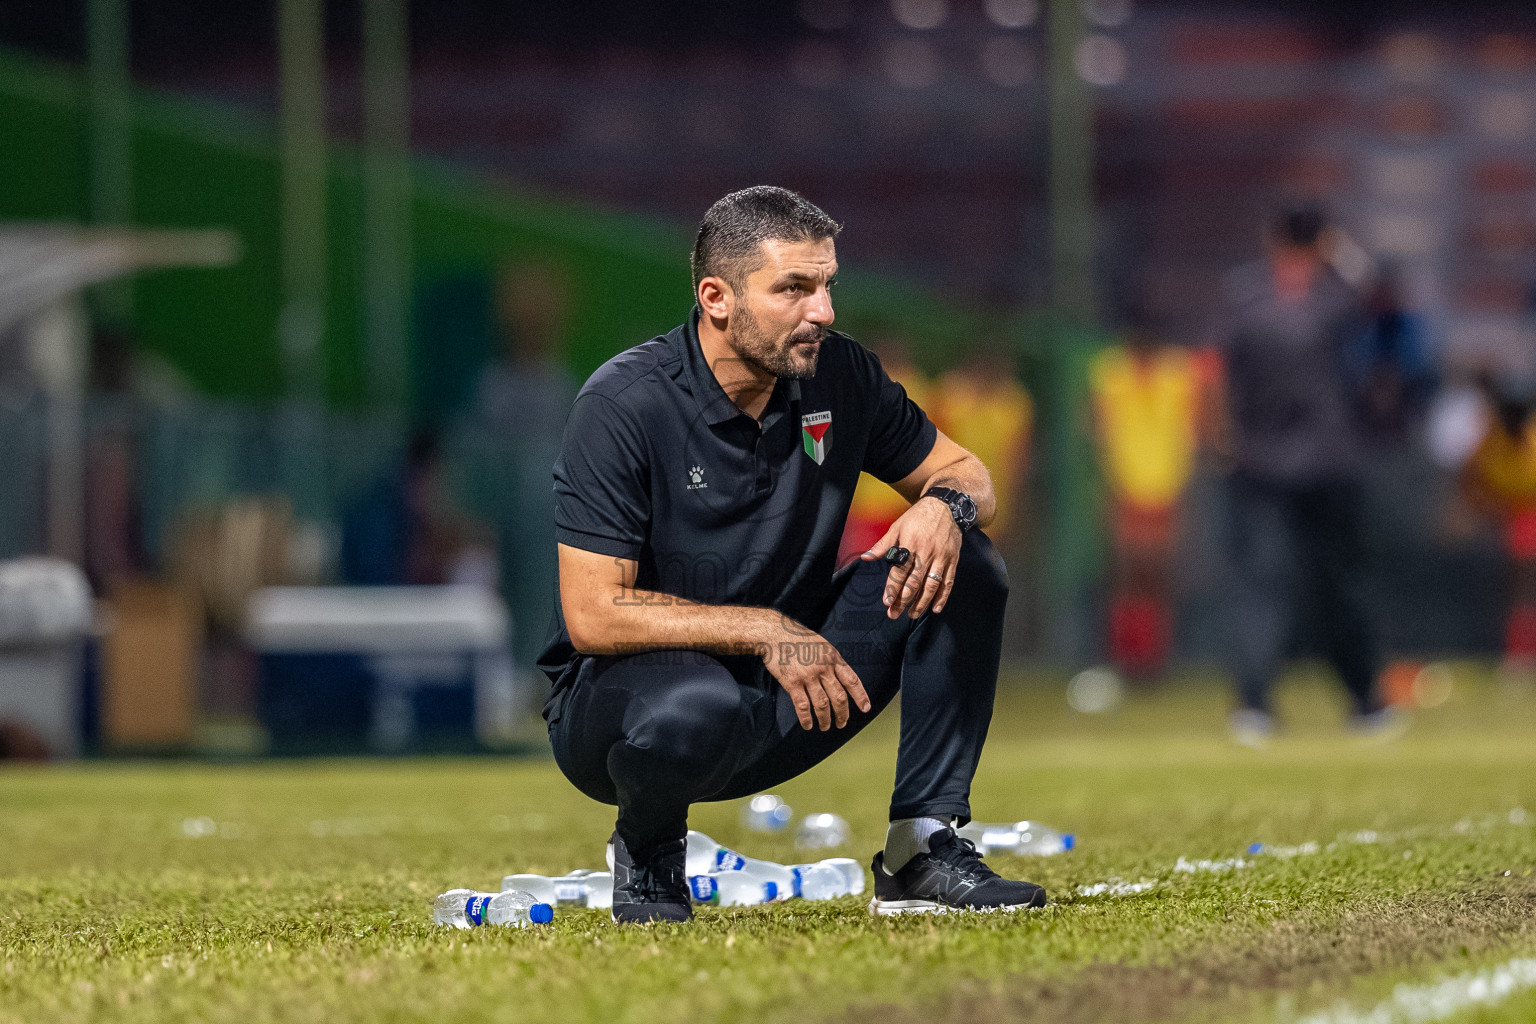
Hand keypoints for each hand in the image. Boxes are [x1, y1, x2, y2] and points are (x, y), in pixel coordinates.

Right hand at [761, 629, 870, 730]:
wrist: (774, 633)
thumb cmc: (798, 638)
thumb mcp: (822, 645)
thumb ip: (832, 661)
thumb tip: (841, 678)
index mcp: (833, 658)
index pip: (851, 680)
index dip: (860, 696)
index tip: (866, 708)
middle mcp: (823, 668)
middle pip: (838, 696)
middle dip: (842, 714)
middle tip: (842, 723)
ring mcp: (808, 676)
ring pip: (822, 704)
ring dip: (825, 719)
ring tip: (825, 727)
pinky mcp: (792, 683)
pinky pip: (802, 706)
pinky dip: (806, 719)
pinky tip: (808, 725)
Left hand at [860, 497, 960, 618]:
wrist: (947, 506)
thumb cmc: (918, 516)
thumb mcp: (898, 526)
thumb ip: (883, 544)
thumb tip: (866, 557)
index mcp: (911, 544)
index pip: (900, 571)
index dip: (893, 588)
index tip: (887, 602)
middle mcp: (927, 552)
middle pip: (915, 582)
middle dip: (904, 600)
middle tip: (894, 614)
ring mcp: (942, 557)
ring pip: (931, 585)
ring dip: (921, 602)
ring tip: (912, 614)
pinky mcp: (953, 560)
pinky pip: (949, 582)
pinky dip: (943, 597)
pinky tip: (935, 608)